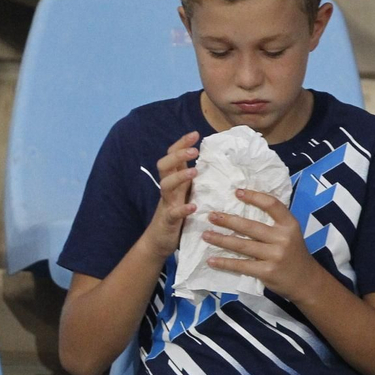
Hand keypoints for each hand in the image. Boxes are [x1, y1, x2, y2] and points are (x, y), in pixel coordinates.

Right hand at [142, 131, 199, 261]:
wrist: (158, 241)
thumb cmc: (177, 215)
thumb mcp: (186, 194)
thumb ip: (195, 181)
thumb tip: (215, 164)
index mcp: (174, 181)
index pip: (173, 156)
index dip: (181, 143)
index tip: (195, 133)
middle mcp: (168, 189)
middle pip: (165, 165)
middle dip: (178, 154)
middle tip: (194, 150)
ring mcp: (166, 203)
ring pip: (166, 185)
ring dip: (179, 177)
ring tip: (194, 172)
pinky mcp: (168, 220)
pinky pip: (173, 213)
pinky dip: (182, 209)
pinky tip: (193, 207)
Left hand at [202, 189, 324, 302]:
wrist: (306, 281)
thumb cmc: (293, 253)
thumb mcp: (290, 233)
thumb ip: (273, 223)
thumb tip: (243, 209)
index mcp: (289, 224)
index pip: (272, 205)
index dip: (254, 197)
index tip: (237, 192)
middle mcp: (283, 238)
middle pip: (250, 226)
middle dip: (227, 220)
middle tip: (210, 216)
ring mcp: (275, 255)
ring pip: (242, 245)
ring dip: (221, 239)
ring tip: (206, 235)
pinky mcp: (267, 271)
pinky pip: (241, 265)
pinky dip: (224, 262)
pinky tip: (211, 260)